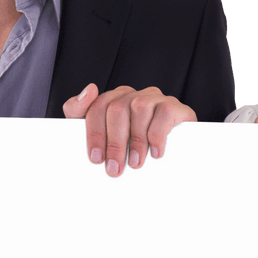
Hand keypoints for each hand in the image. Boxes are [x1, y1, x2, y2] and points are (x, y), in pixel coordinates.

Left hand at [63, 84, 195, 176]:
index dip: (95, 133)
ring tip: (135, 163)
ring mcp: (155, 98)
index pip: (98, 106)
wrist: (176, 156)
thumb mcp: (103, 135)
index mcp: (114, 99)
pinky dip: (157, 134)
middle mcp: (134, 95)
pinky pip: (164, 112)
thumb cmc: (132, 146)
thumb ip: (81, 112)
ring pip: (140, 107)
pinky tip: (156, 152)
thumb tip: (89, 89)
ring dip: (136, 140)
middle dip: (114, 142)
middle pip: (117, 108)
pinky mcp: (175, 106)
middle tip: (115, 168)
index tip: (96, 158)